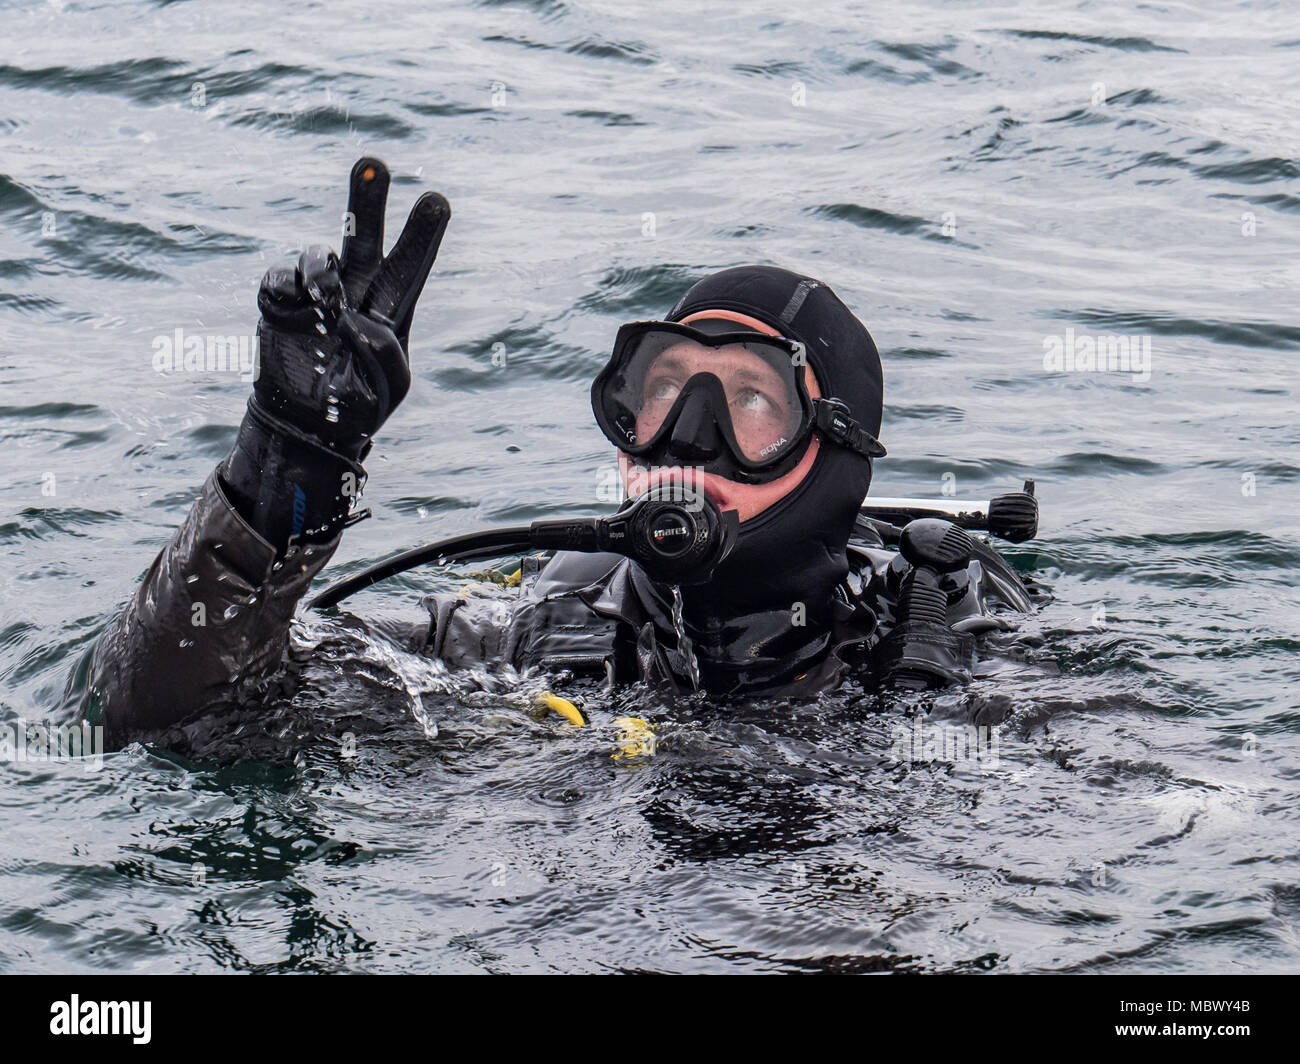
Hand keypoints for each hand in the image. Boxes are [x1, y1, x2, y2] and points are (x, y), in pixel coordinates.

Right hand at [253, 157, 450, 457]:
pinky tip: (289, 309)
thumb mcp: (386, 393)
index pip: (409, 267)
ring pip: (318, 255)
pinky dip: (283, 287)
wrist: (302, 426)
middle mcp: (354, 293)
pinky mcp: (280, 304)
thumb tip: (356, 322)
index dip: (422, 234)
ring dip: (322, 272)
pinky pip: (278, 278)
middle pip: (362, 238)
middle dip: (368, 201)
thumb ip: (383, 359)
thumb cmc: (355, 411)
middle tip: (374, 162)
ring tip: (328, 305)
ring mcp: (315, 295)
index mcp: (389, 312)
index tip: (438, 199)